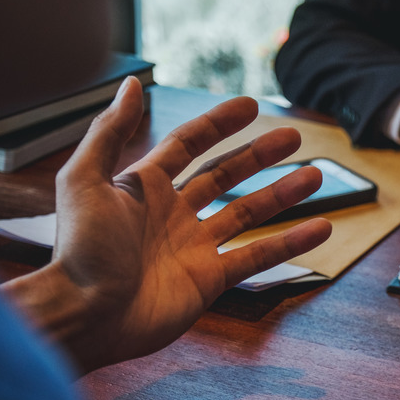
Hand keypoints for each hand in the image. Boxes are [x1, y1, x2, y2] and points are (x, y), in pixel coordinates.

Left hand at [0, 77, 331, 373]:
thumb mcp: (84, 181)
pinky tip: (319, 228)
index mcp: (143, 186)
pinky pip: (257, 256)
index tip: (250, 106)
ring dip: (282, 194)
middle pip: (225, 175)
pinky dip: (290, 243)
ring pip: (248, 213)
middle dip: (259, 155)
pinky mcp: (209, 280)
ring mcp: (194, 247)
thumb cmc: (80, 251)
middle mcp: (172, 213)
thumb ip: (109, 131)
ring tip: (314, 176)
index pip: (189, 144)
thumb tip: (130, 84)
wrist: (86, 316)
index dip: (219, 124)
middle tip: (293, 138)